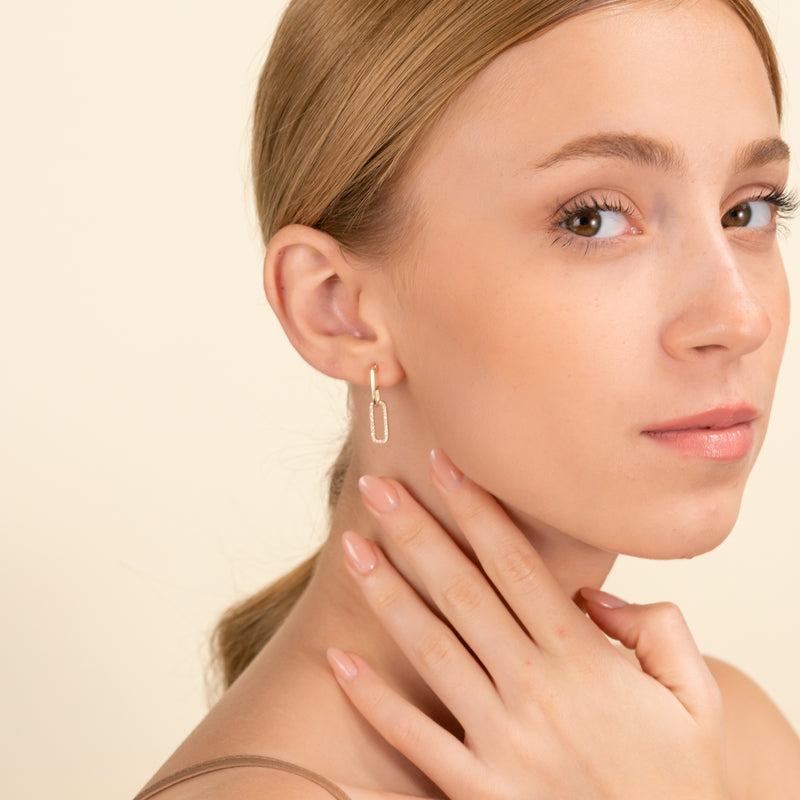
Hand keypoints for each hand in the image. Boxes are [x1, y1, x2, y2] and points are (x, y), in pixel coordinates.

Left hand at [326, 449, 728, 799]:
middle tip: (377, 488)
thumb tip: (595, 594)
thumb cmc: (682, 783)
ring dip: (387, 594)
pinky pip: (415, 740)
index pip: (516, 565)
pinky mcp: (480, 793)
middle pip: (463, 592)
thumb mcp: (698, 698)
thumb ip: (659, 630)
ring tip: (352, 549)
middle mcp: (535, 691)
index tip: (443, 467)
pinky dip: (374, 701)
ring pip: (431, 649)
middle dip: (417, 532)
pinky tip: (339, 660)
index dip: (477, 510)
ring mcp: (502, 743)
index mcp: (584, 660)